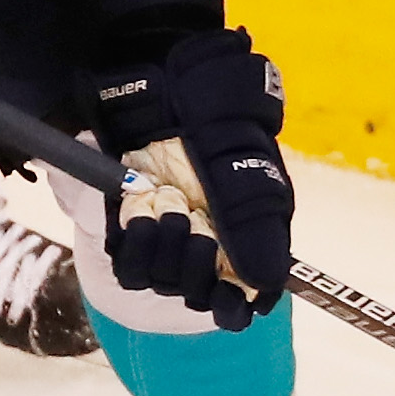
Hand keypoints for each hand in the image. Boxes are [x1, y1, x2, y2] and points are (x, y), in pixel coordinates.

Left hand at [88, 29, 290, 331]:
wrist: (163, 88)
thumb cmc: (214, 124)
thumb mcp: (245, 171)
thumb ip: (256, 228)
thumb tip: (267, 283)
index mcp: (239, 237)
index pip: (238, 300)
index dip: (233, 307)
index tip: (230, 304)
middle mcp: (204, 244)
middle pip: (198, 295)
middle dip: (195, 265)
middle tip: (196, 225)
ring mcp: (164, 239)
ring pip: (163, 281)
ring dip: (165, 250)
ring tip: (169, 208)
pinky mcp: (127, 232)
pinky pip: (129, 266)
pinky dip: (135, 244)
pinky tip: (139, 213)